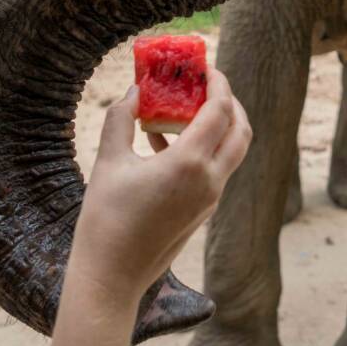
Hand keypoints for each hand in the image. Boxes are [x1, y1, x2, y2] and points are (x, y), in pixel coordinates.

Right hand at [70, 66, 251, 300]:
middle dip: (229, 101)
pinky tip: (165, 142)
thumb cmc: (105, 220)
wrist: (111, 279)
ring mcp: (210, 199)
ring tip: (185, 108)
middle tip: (205, 84)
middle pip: (240, 129)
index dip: (218, 83)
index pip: (221, 110)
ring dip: (220, 125)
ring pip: (233, 150)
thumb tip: (133, 91)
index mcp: (190, 164)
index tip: (205, 66)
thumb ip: (121, 120)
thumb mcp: (108, 162)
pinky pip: (216, 169)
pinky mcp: (203, 212)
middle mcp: (210, 180)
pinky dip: (205, 148)